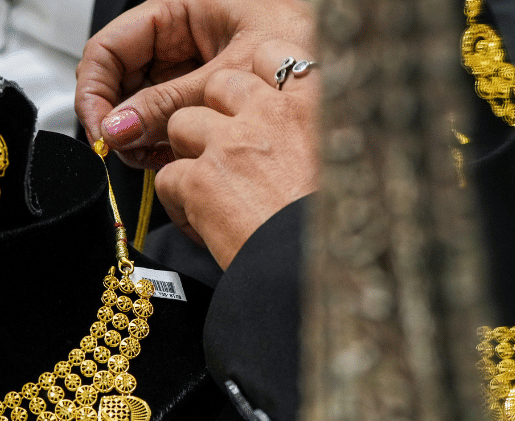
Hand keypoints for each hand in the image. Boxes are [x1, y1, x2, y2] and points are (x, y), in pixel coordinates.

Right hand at [76, 0, 313, 167]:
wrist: (346, 67)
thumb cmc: (301, 41)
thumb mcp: (225, 76)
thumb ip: (169, 103)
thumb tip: (118, 129)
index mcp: (180, 10)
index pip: (112, 46)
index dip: (95, 88)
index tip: (98, 128)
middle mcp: (180, 38)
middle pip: (122, 79)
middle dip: (119, 118)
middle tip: (123, 151)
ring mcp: (189, 69)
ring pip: (141, 105)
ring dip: (140, 137)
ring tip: (155, 156)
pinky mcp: (203, 100)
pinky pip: (167, 122)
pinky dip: (163, 144)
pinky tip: (171, 157)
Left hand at [154, 41, 319, 267]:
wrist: (311, 271)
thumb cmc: (336, 233)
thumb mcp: (346, 167)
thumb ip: (315, 137)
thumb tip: (297, 138)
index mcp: (314, 105)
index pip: (272, 55)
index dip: (256, 79)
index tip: (255, 106)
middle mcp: (271, 114)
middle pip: (221, 84)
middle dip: (215, 113)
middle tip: (227, 153)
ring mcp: (231, 144)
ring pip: (182, 124)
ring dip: (189, 155)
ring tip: (211, 191)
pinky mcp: (200, 182)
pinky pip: (168, 177)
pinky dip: (178, 204)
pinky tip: (203, 226)